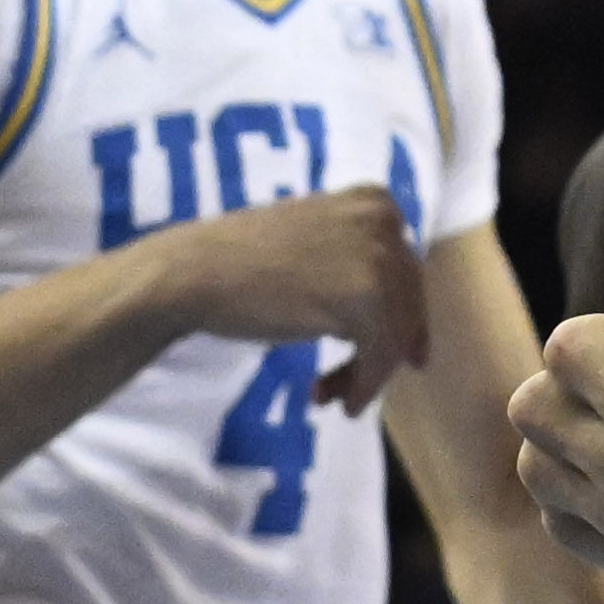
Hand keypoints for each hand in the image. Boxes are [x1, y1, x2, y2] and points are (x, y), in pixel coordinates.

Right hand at [167, 189, 428, 408]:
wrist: (194, 272)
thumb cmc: (243, 264)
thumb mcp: (317, 244)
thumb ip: (360, 264)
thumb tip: (408, 328)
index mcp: (377, 201)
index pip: (406, 273)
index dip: (392, 320)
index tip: (368, 352)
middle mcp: (386, 221)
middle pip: (408, 304)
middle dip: (381, 350)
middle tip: (346, 387)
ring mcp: (379, 257)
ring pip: (399, 334)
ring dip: (369, 374)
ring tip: (333, 398)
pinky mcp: (367, 297)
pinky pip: (381, 355)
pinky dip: (363, 385)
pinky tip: (337, 401)